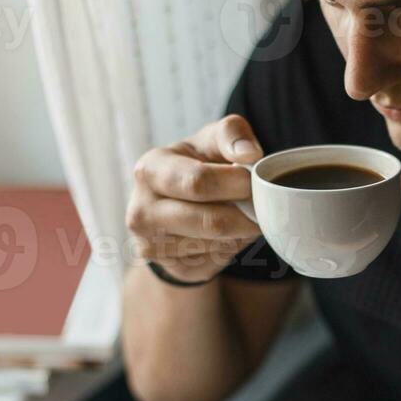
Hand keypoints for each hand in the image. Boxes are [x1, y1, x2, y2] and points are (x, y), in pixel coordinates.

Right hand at [126, 115, 264, 283]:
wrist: (174, 205)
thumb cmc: (197, 164)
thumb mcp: (210, 140)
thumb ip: (232, 134)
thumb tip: (250, 154)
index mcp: (150, 171)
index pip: (198, 182)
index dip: (236, 183)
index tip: (252, 179)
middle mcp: (141, 211)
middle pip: (212, 222)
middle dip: (246, 213)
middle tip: (259, 203)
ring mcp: (152, 244)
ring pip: (219, 244)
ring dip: (241, 230)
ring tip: (240, 213)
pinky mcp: (171, 267)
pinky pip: (217, 260)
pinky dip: (231, 246)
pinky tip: (226, 232)